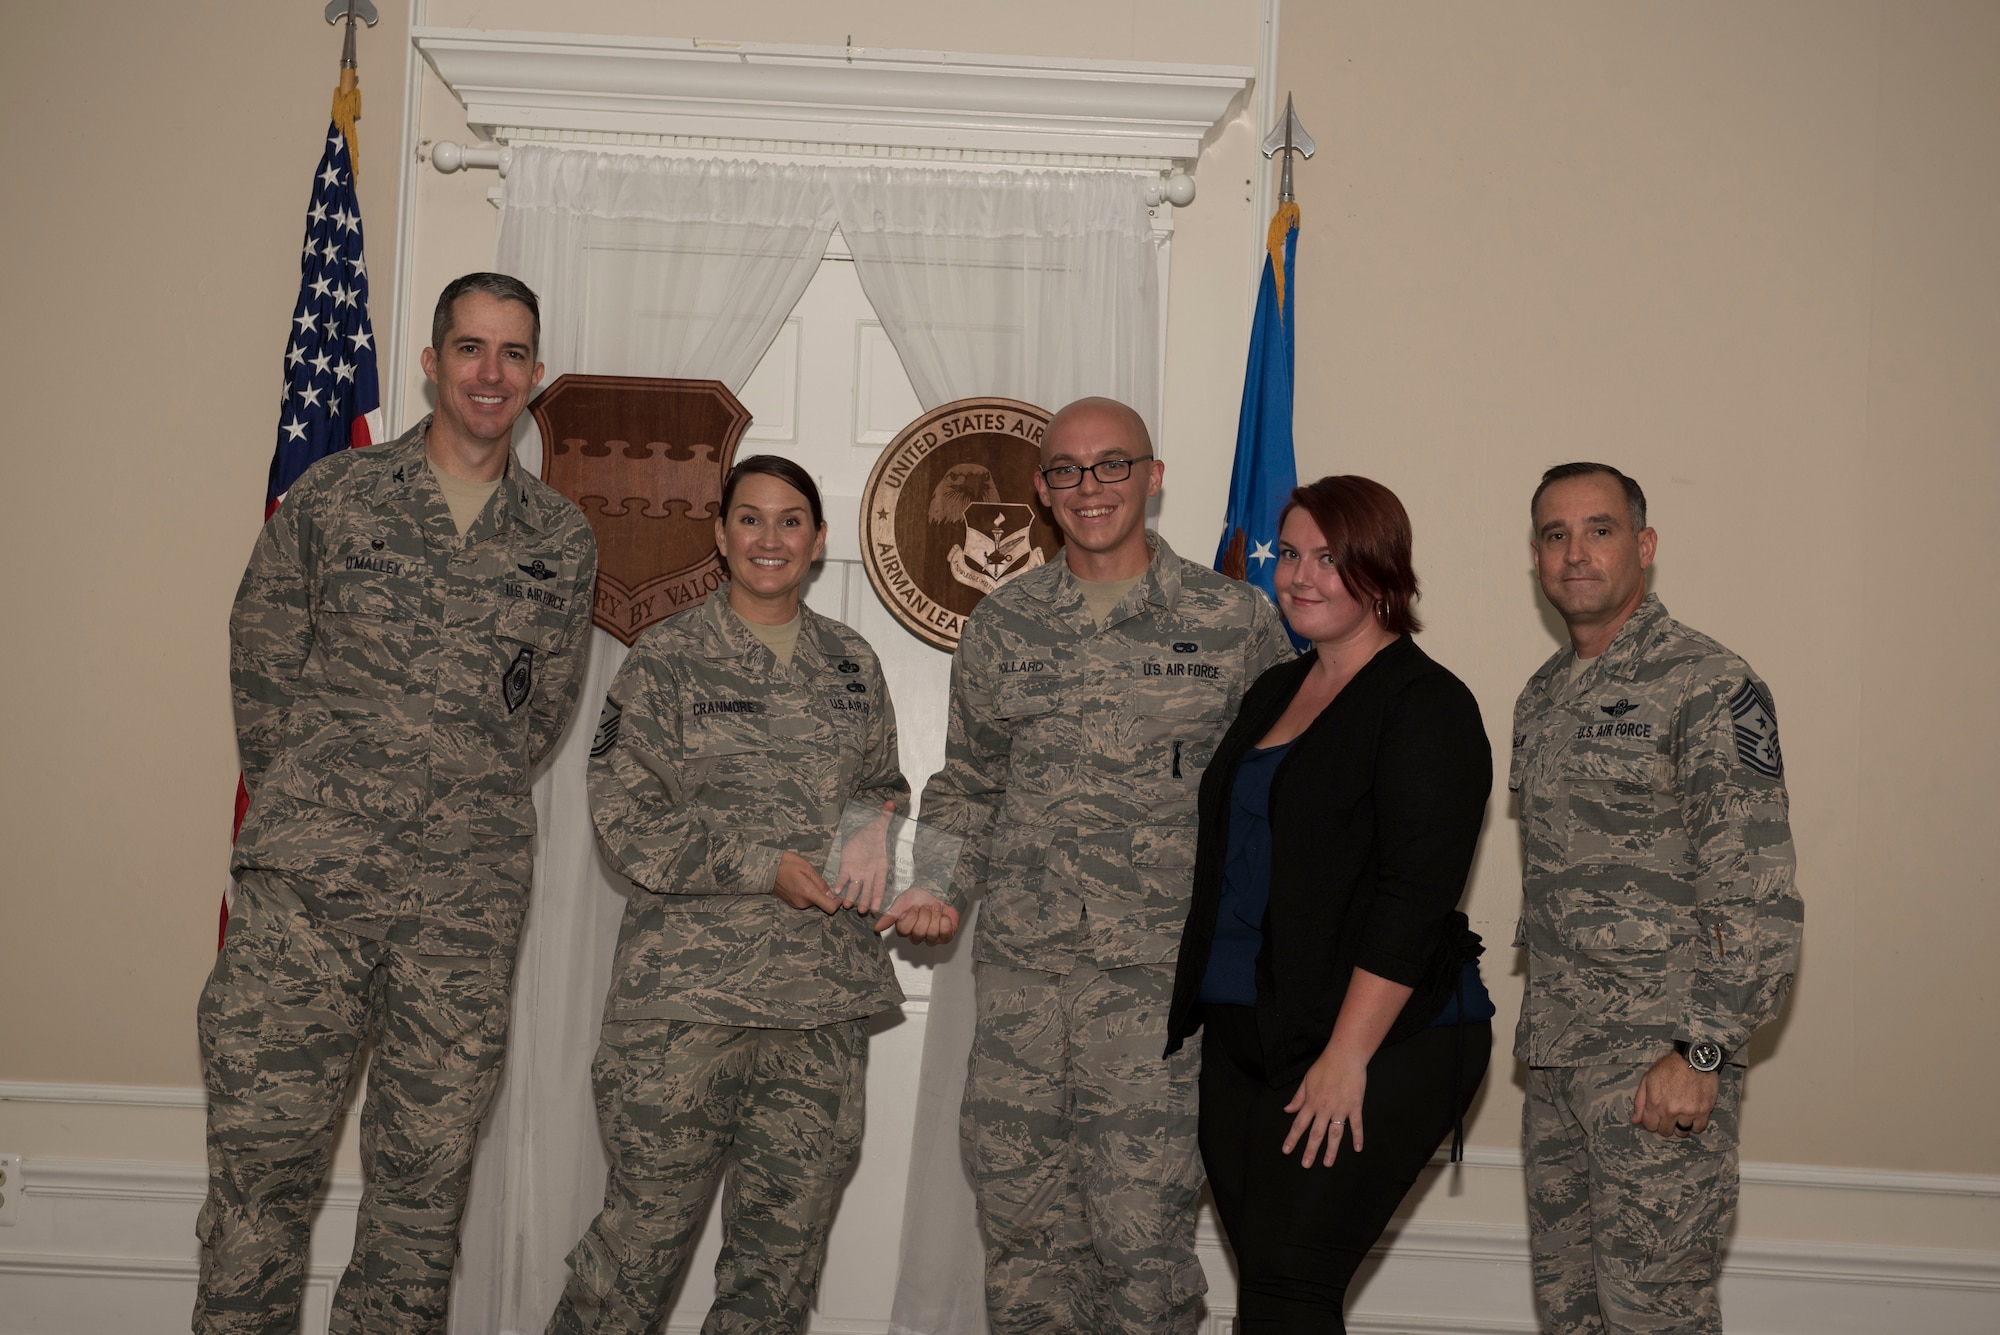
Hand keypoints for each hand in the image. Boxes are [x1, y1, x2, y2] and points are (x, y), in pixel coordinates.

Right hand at [772, 851, 840, 913]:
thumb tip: (832, 895)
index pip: (830, 908)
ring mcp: (797, 905)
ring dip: (814, 893)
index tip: (838, 894)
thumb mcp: (807, 868)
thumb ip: (820, 883)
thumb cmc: (787, 864)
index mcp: (808, 893)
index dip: (837, 903)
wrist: (766, 869)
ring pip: (814, 902)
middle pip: (822, 904)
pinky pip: (806, 901)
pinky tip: (800, 882)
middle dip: (824, 894)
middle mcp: (803, 903)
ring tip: (806, 879)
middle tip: (816, 879)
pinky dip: (807, 894)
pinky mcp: (792, 904)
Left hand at [832, 801, 895, 915]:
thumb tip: (890, 803)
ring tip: (845, 906)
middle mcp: (870, 872)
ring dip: (851, 897)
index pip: (881, 883)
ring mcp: (858, 872)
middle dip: (865, 900)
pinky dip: (838, 884)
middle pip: (868, 889)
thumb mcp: (879, 825)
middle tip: (862, 911)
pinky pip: (842, 878)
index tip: (878, 907)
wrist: (863, 835)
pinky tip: (834, 891)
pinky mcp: (846, 868)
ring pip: (855, 887)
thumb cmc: (874, 833)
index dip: (879, 895)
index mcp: (881, 866)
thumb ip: (885, 816)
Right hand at [875, 886, 959, 944]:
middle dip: (925, 915)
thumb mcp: (902, 902)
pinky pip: (945, 933)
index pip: (904, 930)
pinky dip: (945, 920)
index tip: (914, 907)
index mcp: (905, 929)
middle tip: (926, 906)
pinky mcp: (945, 937)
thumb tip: (876, 928)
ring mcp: (931, 938)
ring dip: (935, 916)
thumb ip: (890, 916)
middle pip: (919, 933)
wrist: (937, 891)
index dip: (911, 917)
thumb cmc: (919, 897)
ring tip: (935, 908)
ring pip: (932, 933)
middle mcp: (917, 936)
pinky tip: (943, 916)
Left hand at [1282, 1044, 1367, 1167]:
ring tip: (1327, 1163)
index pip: (1299, 1124)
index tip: (1287, 1151)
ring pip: (1334, 1134)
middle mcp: (1324, 1108)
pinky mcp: (1355, 1106)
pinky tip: (1357, 1149)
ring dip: (1331, 1150)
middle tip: (1306, 1165)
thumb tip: (1287, 1110)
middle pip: (1315, 1133)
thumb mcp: (1306, 1081)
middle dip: (1310, 1150)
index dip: (1292, 1138)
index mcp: (1311, 1102)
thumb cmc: (1324, 1067)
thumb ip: (1298, 1098)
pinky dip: (1357, 1137)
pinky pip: (1356, 1125)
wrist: (1345, 1056)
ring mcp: (1341, 1109)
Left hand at [1632, 1052, 1719, 1138]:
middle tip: (1669, 1114)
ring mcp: (1688, 1112)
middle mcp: (1671, 1111)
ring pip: (1682, 1132)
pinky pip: (1698, 1128)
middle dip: (1665, 1124)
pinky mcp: (1704, 1111)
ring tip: (1681, 1115)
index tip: (1656, 1116)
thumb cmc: (1669, 1067)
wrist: (1694, 1059)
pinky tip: (1693, 1115)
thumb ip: (1640, 1101)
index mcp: (1655, 1103)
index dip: (1652, 1121)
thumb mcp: (1648, 1079)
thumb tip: (1636, 1120)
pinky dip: (1695, 1124)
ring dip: (1680, 1126)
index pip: (1650, 1126)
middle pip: (1665, 1131)